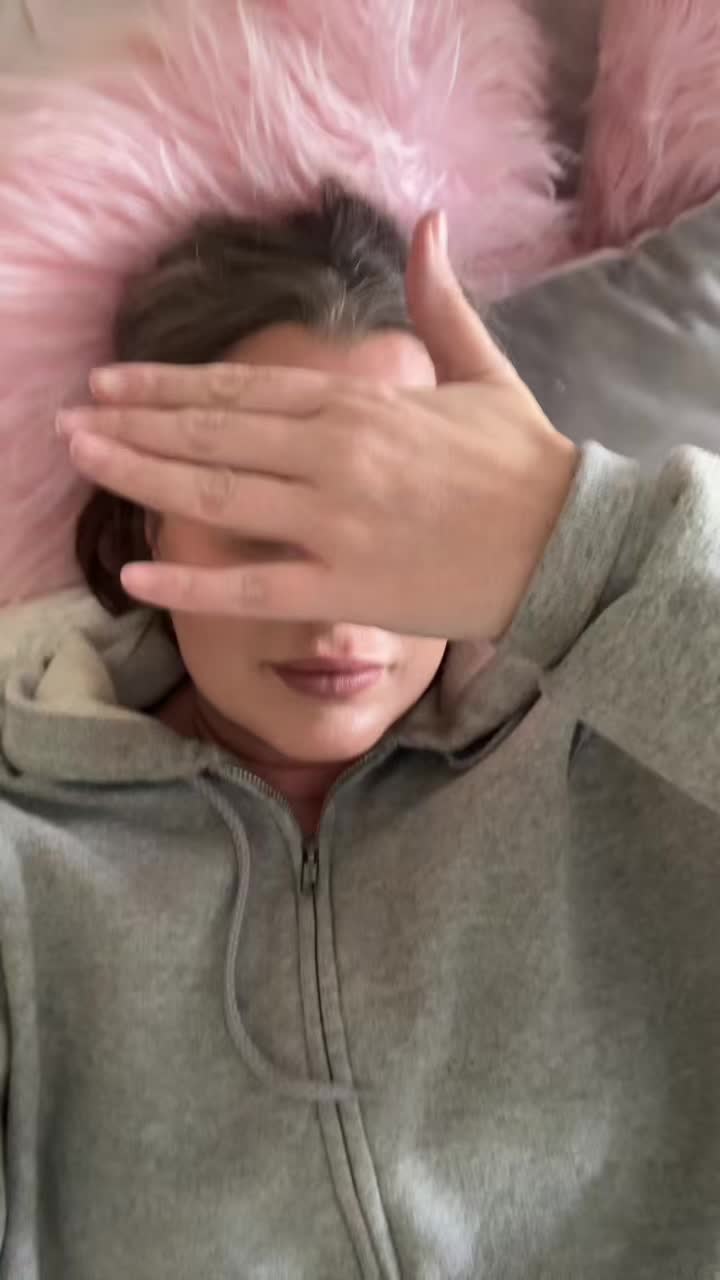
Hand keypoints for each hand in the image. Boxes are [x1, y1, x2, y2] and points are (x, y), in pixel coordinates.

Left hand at [58, 212, 577, 641]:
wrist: (568, 542)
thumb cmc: (522, 463)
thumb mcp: (482, 369)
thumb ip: (440, 301)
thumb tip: (429, 223)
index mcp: (355, 406)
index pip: (240, 390)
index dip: (168, 387)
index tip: (111, 383)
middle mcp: (331, 456)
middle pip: (210, 437)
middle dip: (132, 426)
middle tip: (68, 421)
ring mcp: (333, 523)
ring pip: (215, 497)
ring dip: (138, 477)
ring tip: (82, 462)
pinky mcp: (344, 589)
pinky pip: (252, 588)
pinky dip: (191, 585)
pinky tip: (135, 580)